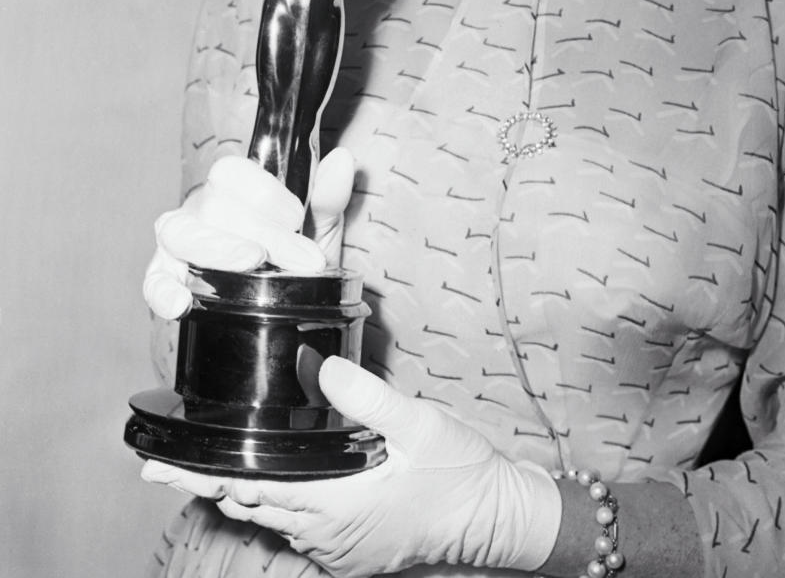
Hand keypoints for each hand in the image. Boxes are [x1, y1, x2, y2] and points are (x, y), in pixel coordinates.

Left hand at [141, 357, 561, 577]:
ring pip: (270, 519)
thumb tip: (321, 367)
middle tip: (164, 460)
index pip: (250, 487)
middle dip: (208, 481)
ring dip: (240, 493)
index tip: (156, 463)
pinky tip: (272, 483)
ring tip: (211, 465)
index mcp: (335, 501)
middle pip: (249, 506)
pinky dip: (274, 505)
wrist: (493, 518)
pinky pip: (297, 529)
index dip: (201, 473)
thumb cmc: (458, 470)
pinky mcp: (349, 552)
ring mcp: (335, 549)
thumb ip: (367, 397)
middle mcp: (325, 533)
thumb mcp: (419, 424)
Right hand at [143, 149, 354, 318]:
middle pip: (215, 206)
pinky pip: (152, 281)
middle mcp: (199, 207)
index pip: (234, 173)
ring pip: (182, 233)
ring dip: (218, 249)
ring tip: (250, 263)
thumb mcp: (317, 227)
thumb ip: (328, 196)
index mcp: (232, 186)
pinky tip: (180, 304)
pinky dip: (162, 291)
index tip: (301, 222)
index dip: (268, 196)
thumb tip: (343, 159)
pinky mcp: (164, 278)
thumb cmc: (293, 254)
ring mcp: (178, 242)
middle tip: (302, 259)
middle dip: (263, 233)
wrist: (283, 302)